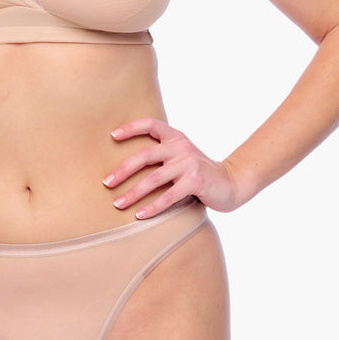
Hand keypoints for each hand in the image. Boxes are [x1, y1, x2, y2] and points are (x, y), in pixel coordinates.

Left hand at [103, 118, 240, 218]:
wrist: (232, 183)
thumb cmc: (199, 173)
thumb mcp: (182, 156)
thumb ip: (163, 155)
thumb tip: (126, 166)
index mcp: (176, 137)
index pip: (151, 124)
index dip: (131, 128)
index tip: (112, 136)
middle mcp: (181, 147)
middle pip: (145, 155)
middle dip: (123, 170)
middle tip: (106, 183)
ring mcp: (189, 163)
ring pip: (154, 179)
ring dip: (133, 193)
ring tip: (117, 204)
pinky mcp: (196, 181)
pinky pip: (169, 196)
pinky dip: (153, 207)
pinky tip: (140, 215)